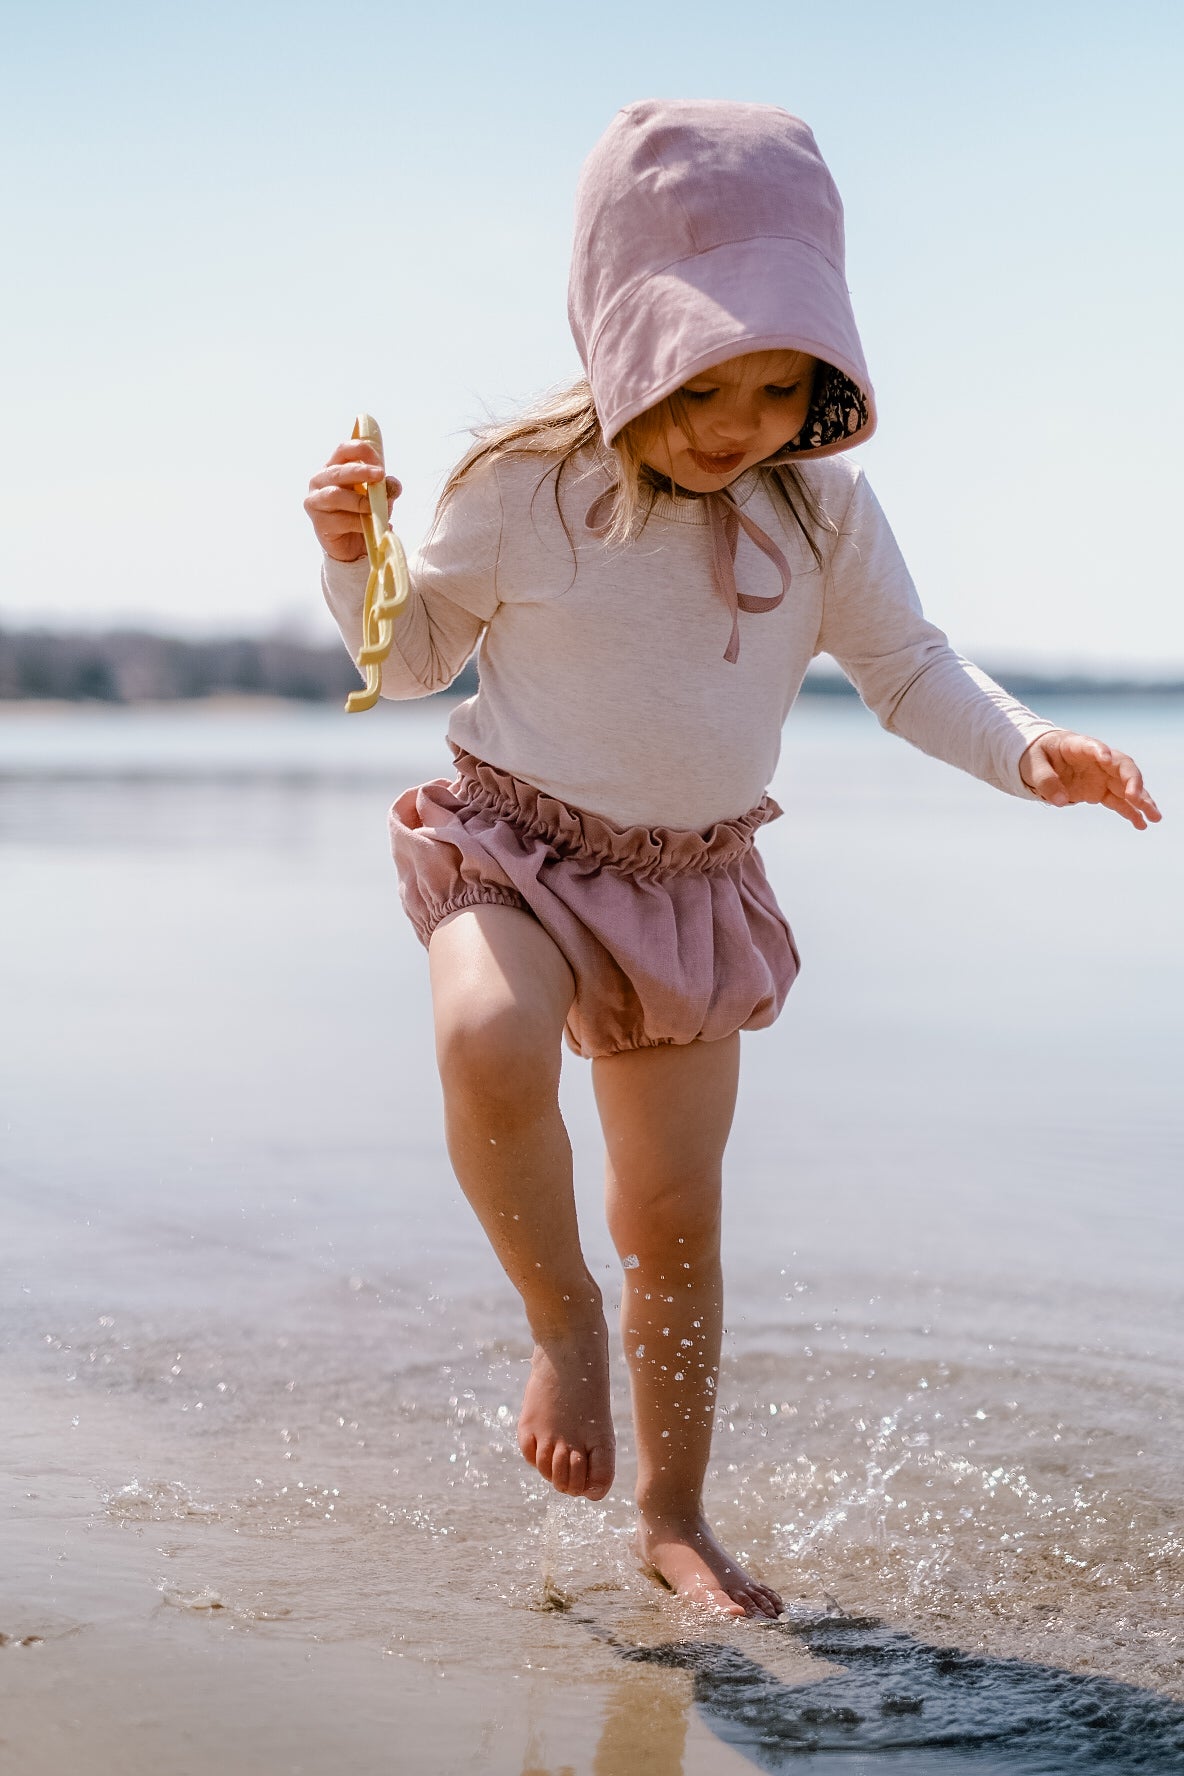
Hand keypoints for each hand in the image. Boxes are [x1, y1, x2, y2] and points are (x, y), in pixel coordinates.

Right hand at [304, 440, 401, 562]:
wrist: (352, 546)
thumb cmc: (362, 514)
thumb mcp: (378, 497)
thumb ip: (386, 488)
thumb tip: (393, 485)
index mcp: (334, 467)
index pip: (343, 450)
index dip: (361, 451)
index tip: (379, 462)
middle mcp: (320, 481)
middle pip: (338, 471)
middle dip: (361, 472)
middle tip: (380, 475)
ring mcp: (316, 502)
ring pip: (335, 495)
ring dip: (359, 500)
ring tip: (374, 507)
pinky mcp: (319, 523)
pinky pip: (340, 520)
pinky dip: (358, 523)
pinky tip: (369, 526)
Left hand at [1019, 729, 1161, 830]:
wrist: (1041, 761)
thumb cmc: (1037, 756)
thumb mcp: (1032, 765)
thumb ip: (1045, 780)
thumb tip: (1059, 800)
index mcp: (1078, 746)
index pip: (1093, 747)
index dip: (1100, 751)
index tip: (1106, 758)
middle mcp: (1098, 760)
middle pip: (1122, 767)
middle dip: (1132, 781)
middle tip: (1136, 798)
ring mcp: (1102, 775)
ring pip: (1127, 786)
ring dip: (1141, 801)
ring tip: (1154, 817)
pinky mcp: (1100, 790)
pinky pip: (1119, 801)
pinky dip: (1130, 812)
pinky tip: (1141, 824)